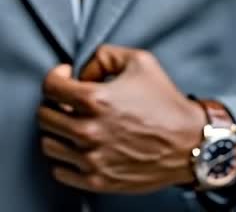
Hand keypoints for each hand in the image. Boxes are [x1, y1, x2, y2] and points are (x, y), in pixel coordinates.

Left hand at [36, 44, 207, 193]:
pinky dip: (64, 158)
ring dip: (57, 132)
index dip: (56, 77)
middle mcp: (89, 131)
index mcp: (96, 100)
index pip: (49, 87)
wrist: (191, 144)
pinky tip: (78, 148)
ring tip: (73, 125)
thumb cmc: (166, 103)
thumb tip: (81, 71)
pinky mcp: (98, 180)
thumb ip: (103, 56)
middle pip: (44, 116)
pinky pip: (59, 171)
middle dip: (54, 104)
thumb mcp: (139, 61)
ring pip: (48, 144)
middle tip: (69, 103)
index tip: (66, 79)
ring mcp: (92, 159)